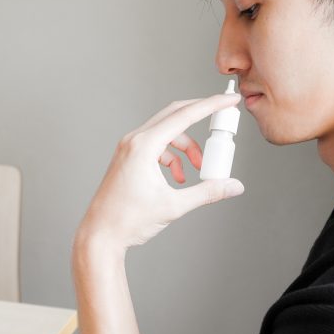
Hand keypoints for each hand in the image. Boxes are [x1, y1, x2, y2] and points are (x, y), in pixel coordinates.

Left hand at [77, 93, 244, 252]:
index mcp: (144, 146)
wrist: (100, 234)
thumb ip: (207, 192)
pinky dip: (171, 156)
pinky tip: (177, 177)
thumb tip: (233, 186)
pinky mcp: (126, 157)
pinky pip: (155, 146)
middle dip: (200, 118)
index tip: (229, 99)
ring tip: (196, 170)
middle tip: (221, 123)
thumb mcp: (173, 205)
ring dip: (186, 147)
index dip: (211, 105)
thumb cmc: (128, 220)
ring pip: (166, 133)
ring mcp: (128, 148)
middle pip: (174, 115)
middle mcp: (133, 141)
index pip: (184, 115)